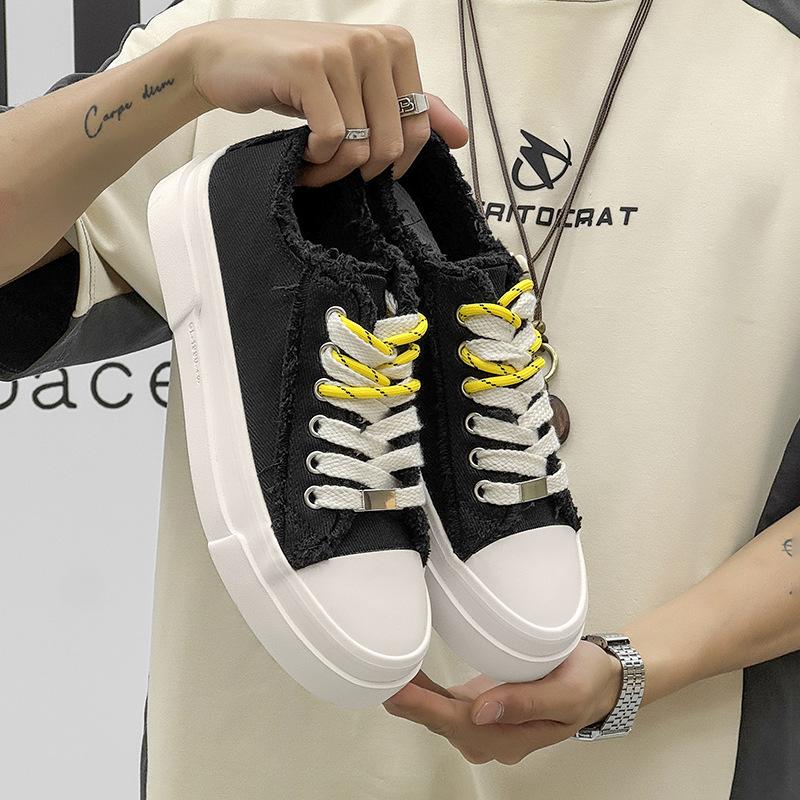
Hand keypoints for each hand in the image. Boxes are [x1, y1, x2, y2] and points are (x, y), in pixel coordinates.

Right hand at [179, 19, 467, 184]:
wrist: (226, 58)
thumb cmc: (296, 80)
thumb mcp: (358, 90)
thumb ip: (410, 108)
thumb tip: (462, 137)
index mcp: (395, 45)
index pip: (420, 125)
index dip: (397, 160)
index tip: (370, 166)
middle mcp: (374, 42)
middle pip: (391, 141)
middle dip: (363, 170)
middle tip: (334, 169)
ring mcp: (342, 52)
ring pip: (360, 146)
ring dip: (334, 170)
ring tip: (315, 164)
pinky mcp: (309, 68)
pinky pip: (331, 139)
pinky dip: (316, 162)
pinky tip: (303, 157)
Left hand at [384, 642, 622, 764]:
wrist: (600, 681)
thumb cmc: (586, 682)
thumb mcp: (565, 692)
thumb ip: (525, 704)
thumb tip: (481, 713)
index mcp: (510, 738)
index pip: (456, 724)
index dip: (424, 708)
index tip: (397, 691)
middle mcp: (491, 737)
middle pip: (440, 721)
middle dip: (408, 701)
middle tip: (377, 675)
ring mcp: (486, 722)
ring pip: (439, 713)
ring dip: (412, 695)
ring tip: (385, 670)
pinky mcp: (483, 704)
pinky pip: (446, 702)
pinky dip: (426, 690)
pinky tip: (410, 674)